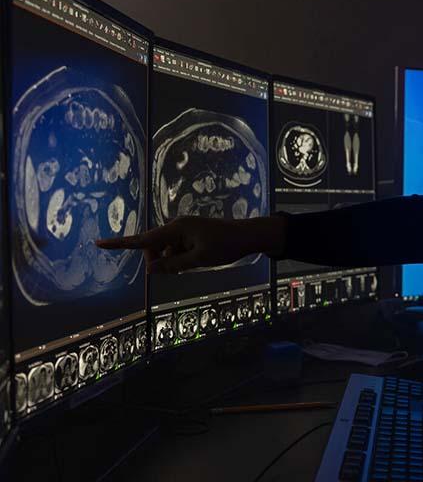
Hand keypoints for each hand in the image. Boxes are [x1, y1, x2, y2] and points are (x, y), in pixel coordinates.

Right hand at [94, 215, 283, 273]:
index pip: (143, 240)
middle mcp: (176, 226)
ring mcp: (183, 230)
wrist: (247, 236)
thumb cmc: (225, 246)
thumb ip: (172, 265)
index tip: (99, 243)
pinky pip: (176, 250)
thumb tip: (150, 270)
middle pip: (153, 248)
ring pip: (166, 251)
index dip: (120, 243)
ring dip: (172, 261)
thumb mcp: (199, 260)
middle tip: (178, 270)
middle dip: (159, 261)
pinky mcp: (189, 235)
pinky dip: (180, 258)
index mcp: (176, 229)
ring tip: (195, 262)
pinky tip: (197, 260)